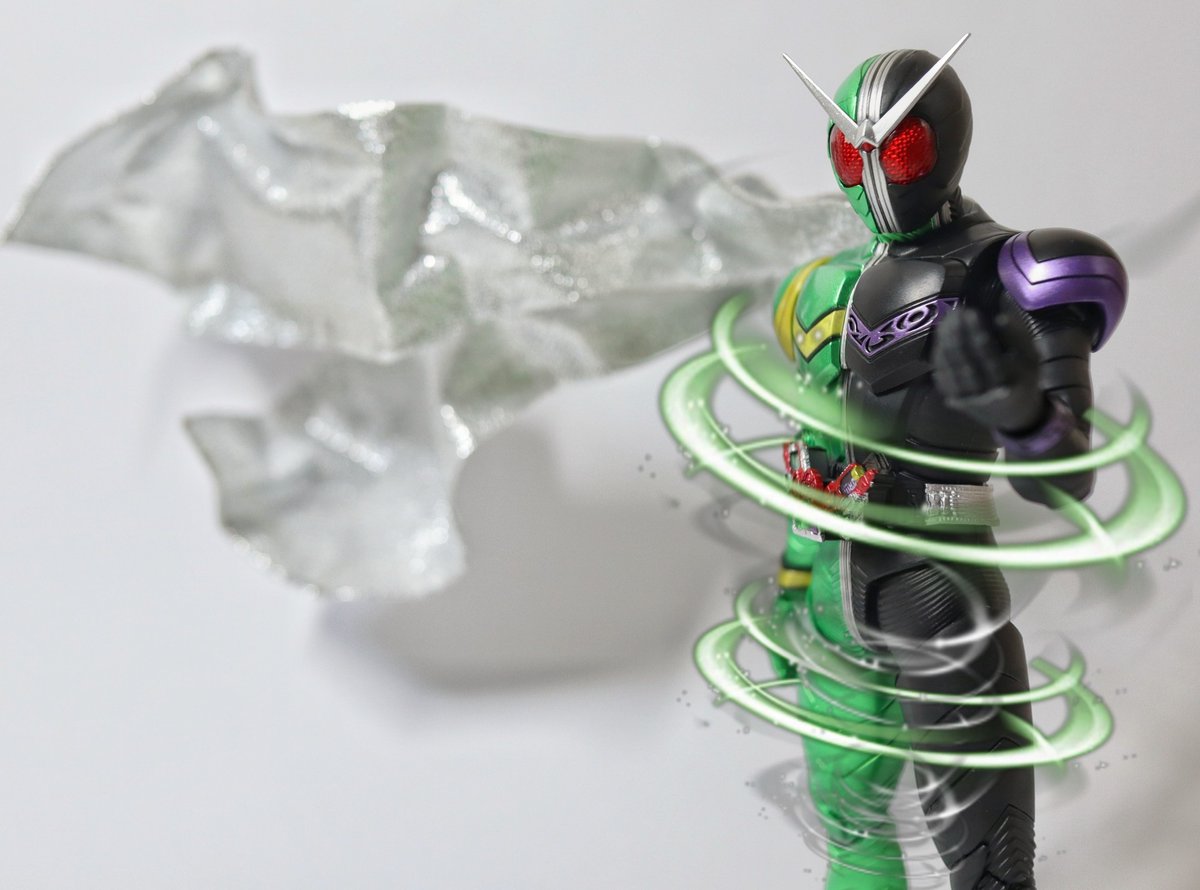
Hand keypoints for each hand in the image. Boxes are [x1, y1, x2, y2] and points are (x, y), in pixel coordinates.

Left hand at [931, 307, 1046, 433]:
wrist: (1015, 417)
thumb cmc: (1026, 382)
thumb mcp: (1032, 361)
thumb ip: (1018, 339)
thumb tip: (999, 317)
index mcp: (1007, 384)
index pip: (987, 356)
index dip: (976, 333)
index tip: (970, 312)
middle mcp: (984, 395)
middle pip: (964, 361)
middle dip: (956, 335)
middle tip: (953, 312)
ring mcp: (967, 400)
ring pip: (950, 370)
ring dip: (944, 344)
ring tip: (945, 321)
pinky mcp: (955, 401)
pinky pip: (943, 378)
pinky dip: (940, 359)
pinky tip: (940, 340)